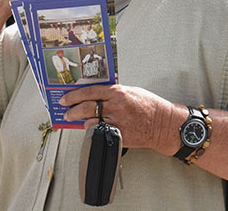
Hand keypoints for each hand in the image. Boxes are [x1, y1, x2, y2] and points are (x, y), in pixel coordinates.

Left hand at [59, 84, 184, 152]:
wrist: (162, 123)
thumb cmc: (149, 106)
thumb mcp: (131, 91)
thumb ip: (113, 92)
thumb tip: (94, 95)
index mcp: (118, 92)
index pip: (90, 92)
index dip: (74, 95)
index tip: (65, 99)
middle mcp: (115, 107)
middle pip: (85, 107)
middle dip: (72, 111)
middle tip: (66, 112)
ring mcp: (116, 122)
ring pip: (89, 122)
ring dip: (83, 122)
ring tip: (81, 121)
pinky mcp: (117, 135)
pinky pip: (98, 132)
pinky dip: (94, 130)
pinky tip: (94, 127)